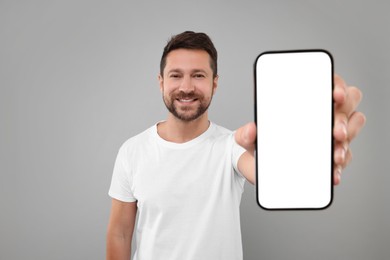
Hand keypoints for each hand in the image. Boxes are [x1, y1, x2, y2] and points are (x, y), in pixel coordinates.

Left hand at [235, 74, 365, 185]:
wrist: (259, 167)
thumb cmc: (260, 143)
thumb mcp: (249, 138)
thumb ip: (245, 134)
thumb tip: (251, 130)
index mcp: (305, 100)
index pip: (329, 83)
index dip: (337, 85)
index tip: (335, 95)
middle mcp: (322, 113)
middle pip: (348, 104)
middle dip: (344, 117)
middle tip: (335, 132)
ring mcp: (330, 133)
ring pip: (352, 129)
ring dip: (346, 141)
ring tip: (334, 154)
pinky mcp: (331, 154)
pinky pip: (344, 157)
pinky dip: (340, 165)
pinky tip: (333, 172)